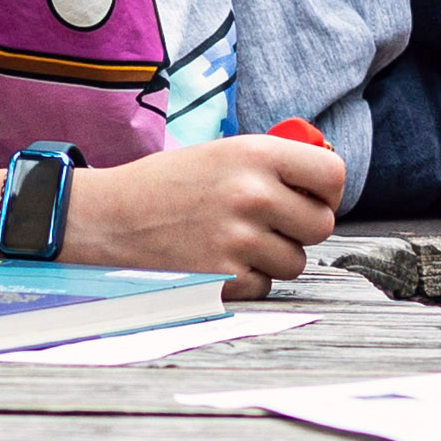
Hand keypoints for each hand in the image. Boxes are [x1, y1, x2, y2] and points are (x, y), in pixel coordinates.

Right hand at [62, 134, 344, 297]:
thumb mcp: (223, 154)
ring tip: (234, 240)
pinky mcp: (223, 278)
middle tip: (271, 224)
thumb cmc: (168, 185)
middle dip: (301, 228)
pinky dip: (246, 280)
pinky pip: (264, 286)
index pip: (333, 175)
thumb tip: (328, 184)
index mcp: (256, 155)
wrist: (107, 218)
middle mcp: (252, 195)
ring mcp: (238, 239)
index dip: (327, 191)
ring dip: (273, 257)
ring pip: (295, 262)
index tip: (313, 197)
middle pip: (321, 225)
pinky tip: (216, 260)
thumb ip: (275, 165)